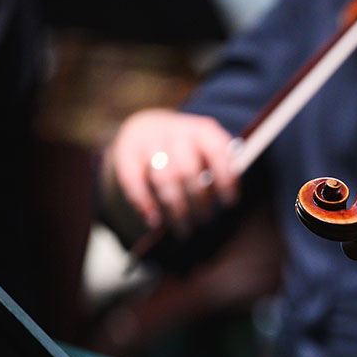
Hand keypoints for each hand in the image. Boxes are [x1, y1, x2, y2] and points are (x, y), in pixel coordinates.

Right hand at [100, 109, 238, 237]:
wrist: (149, 126)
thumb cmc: (188, 149)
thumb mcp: (207, 149)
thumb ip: (220, 168)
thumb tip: (229, 200)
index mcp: (203, 131)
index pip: (217, 151)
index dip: (225, 177)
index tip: (230, 202)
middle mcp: (176, 132)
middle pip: (188, 169)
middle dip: (198, 199)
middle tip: (205, 222)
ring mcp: (149, 141)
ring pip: (164, 178)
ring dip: (175, 207)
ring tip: (184, 229)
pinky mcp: (126, 152)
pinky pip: (134, 181)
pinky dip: (144, 203)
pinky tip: (154, 221)